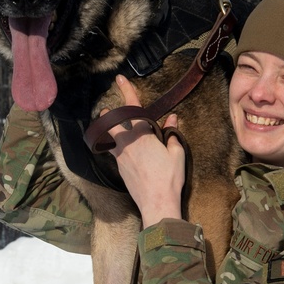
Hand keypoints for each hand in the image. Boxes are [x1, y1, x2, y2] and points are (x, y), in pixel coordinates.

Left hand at [103, 75, 184, 227]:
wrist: (157, 203)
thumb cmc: (169, 178)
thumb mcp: (176, 153)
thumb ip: (172, 134)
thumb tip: (172, 119)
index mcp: (142, 136)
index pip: (133, 109)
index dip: (127, 92)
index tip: (120, 79)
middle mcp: (128, 144)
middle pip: (112, 123)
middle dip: (109, 114)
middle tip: (106, 109)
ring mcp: (122, 158)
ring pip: (109, 138)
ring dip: (107, 130)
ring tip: (107, 126)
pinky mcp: (121, 170)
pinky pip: (114, 153)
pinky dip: (114, 147)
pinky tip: (121, 150)